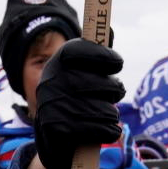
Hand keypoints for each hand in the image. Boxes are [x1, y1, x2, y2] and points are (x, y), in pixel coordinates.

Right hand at [29, 40, 125, 168]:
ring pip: (101, 108)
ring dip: (112, 113)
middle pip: (97, 81)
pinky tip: (111, 130)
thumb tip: (107, 28)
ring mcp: (52, 106)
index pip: (79, 49)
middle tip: (117, 92)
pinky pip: (96, 128)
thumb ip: (95, 53)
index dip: (102, 55)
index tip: (117, 64)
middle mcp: (50, 82)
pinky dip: (109, 130)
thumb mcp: (80, 74)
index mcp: (56, 63)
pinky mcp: (57, 129)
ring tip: (111, 114)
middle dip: (114, 88)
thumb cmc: (76, 99)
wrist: (53, 140)